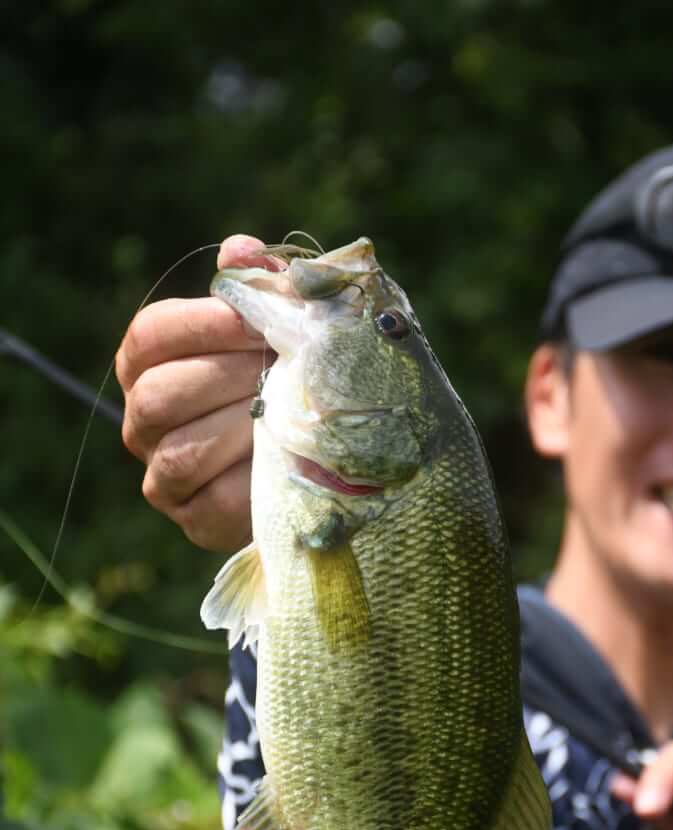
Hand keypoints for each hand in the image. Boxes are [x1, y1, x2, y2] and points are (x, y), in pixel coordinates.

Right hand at [116, 234, 277, 550]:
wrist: (315, 461)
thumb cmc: (286, 377)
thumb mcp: (278, 325)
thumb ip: (259, 285)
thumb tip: (242, 250)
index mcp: (147, 364)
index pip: (151, 335)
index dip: (203, 323)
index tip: (258, 320)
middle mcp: (142, 420)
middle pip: (162, 395)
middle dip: (230, 378)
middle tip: (286, 369)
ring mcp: (162, 475)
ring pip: (183, 452)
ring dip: (244, 429)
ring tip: (291, 413)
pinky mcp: (194, 519)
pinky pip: (216, 501)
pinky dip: (255, 479)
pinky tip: (290, 458)